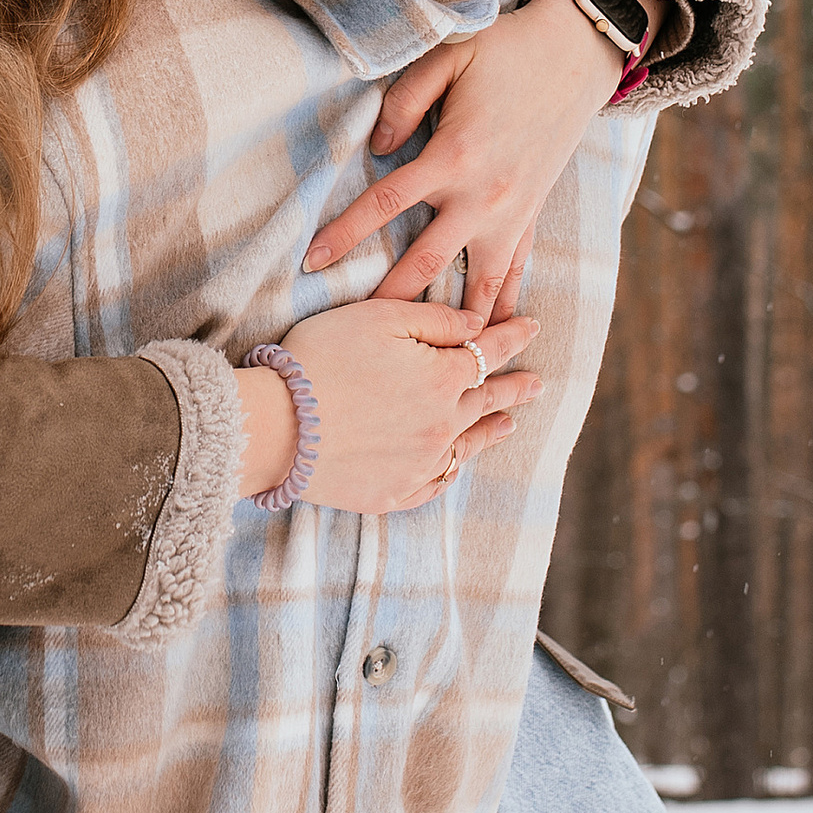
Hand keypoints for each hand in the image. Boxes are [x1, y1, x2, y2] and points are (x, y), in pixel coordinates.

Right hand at [236, 296, 539, 514]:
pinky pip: (434, 482)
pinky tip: (456, 462)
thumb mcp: (378, 318)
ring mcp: (419, 464)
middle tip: (537, 384)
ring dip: (491, 431)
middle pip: (486, 401)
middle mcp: (442, 426)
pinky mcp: (392, 493)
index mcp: (443, 379)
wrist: (275, 427)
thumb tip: (474, 324)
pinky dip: (450, 469)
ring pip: (466, 445)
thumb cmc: (320, 361)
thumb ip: (433, 320)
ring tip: (509, 424)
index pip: (487, 351)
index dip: (511, 336)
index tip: (532, 327)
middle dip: (514, 388)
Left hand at [302, 0, 631, 316]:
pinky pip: (516, 273)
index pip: (385, 204)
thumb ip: (405, 101)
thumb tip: (378, 146)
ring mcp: (512, 213)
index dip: (345, 234)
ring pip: (477, 284)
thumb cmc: (505, 51)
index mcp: (453, 156)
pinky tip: (494, 339)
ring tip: (424, 360)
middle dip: (387, 302)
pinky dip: (505, 307)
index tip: (311, 261)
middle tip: (356, 334)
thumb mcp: (448, 58)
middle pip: (425, 263)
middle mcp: (482, 196)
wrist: (576, 55)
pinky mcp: (532, 216)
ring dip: (451, 324)